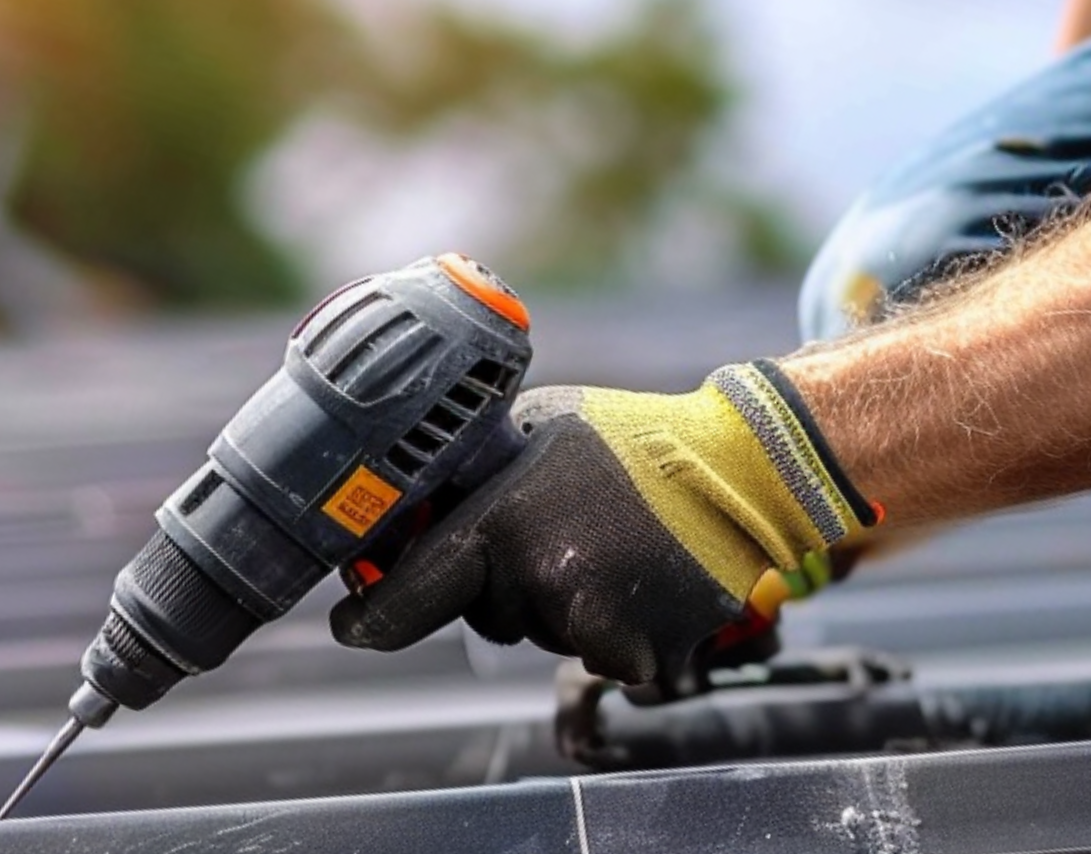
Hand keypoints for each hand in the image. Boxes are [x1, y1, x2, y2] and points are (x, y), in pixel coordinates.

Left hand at [329, 361, 876, 684]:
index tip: (352, 624)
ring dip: (566, 607)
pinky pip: (602, 660)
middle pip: (490, 617)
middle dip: (510, 587)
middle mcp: (540, 578)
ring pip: (546, 636)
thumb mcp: (537, 430)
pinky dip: (618, 634)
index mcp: (502, 522)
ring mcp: (592, 621)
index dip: (372, 616)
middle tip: (561, 536)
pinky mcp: (641, 653)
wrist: (738, 470)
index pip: (409, 596)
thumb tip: (417, 510)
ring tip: (613, 547)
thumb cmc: (633, 441)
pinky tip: (643, 582)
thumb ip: (478, 476)